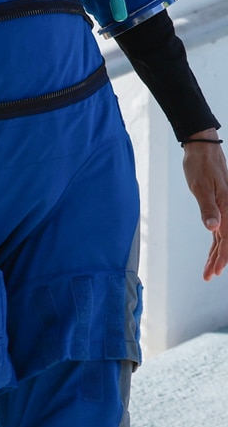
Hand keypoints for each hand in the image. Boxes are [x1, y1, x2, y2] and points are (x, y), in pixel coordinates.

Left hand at [181, 132, 227, 280]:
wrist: (203, 150)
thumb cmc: (200, 166)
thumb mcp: (201, 186)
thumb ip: (207, 208)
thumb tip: (213, 229)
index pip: (227, 240)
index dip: (222, 258)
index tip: (215, 271)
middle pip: (227, 243)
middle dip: (219, 261)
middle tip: (208, 276)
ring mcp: (227, 210)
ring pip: (224, 238)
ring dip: (217, 254)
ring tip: (210, 270)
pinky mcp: (221, 207)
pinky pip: (221, 229)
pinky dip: (217, 242)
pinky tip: (213, 252)